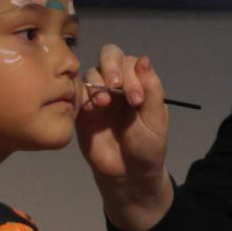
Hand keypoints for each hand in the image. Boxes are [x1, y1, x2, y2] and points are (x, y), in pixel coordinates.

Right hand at [76, 45, 173, 230]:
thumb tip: (144, 59)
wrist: (128, 175)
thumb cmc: (147, 147)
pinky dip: (82, 95)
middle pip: (108, 55)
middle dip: (111, 66)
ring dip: (97, 83)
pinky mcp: (81, 111)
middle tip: (115, 85)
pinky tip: (91, 109)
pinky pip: (75, 93)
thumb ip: (152, 88)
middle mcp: (117, 84)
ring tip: (104, 103)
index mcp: (137, 83)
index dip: (131, 75)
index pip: (130, 62)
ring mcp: (98, 96)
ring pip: (91, 72)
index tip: (136, 100)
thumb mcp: (156, 118)